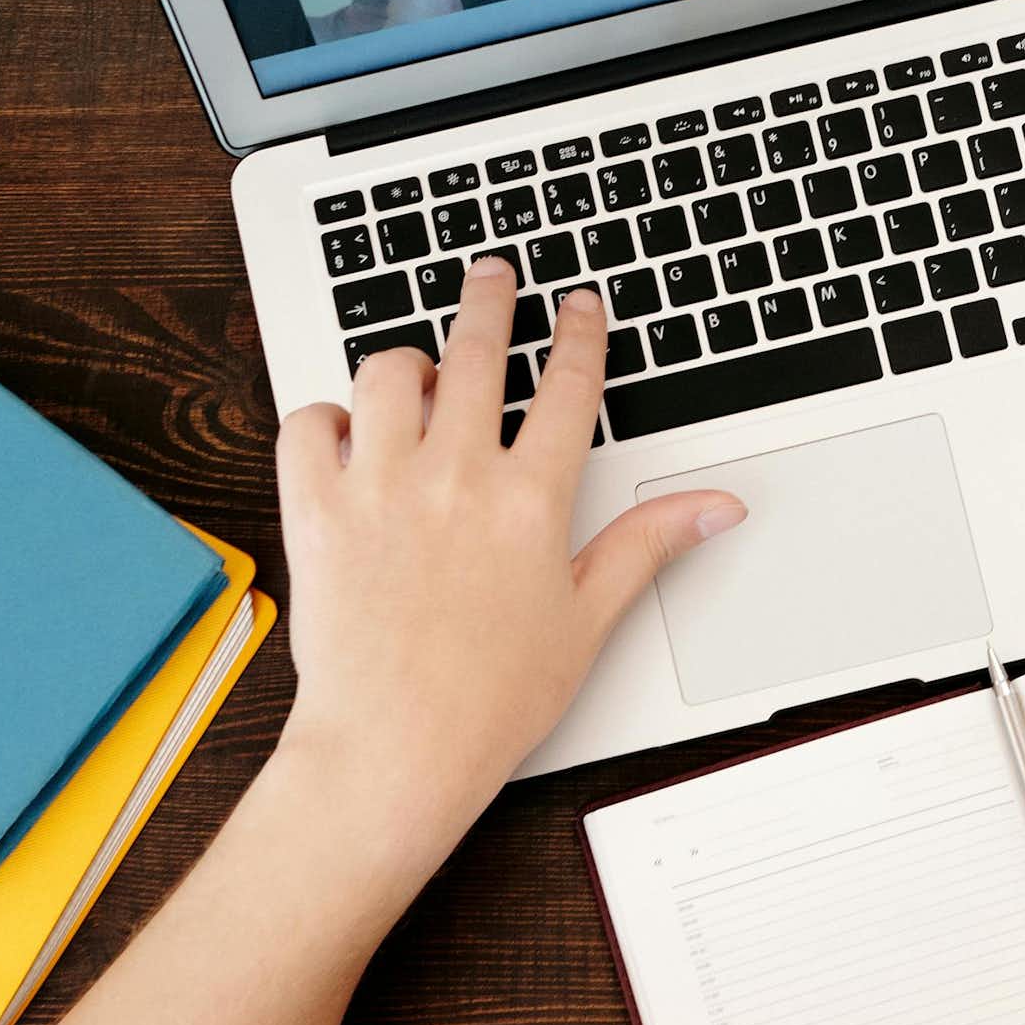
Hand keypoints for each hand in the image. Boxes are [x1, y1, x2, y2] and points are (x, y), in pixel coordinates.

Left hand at [270, 260, 742, 887]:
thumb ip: (649, 544)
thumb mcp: (589, 618)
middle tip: (492, 274)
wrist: (393, 751)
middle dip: (489, 299)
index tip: (579, 304)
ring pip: (386, 374)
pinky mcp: (315, 511)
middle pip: (475, 351)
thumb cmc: (490, 699)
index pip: (566, 387)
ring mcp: (378, 487)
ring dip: (405, 363)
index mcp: (530, 500)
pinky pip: (306, 425)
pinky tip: (343, 433)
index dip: (578, 334)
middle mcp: (454, 477)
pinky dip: (322, 417)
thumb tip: (718, 506)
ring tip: (418, 373)